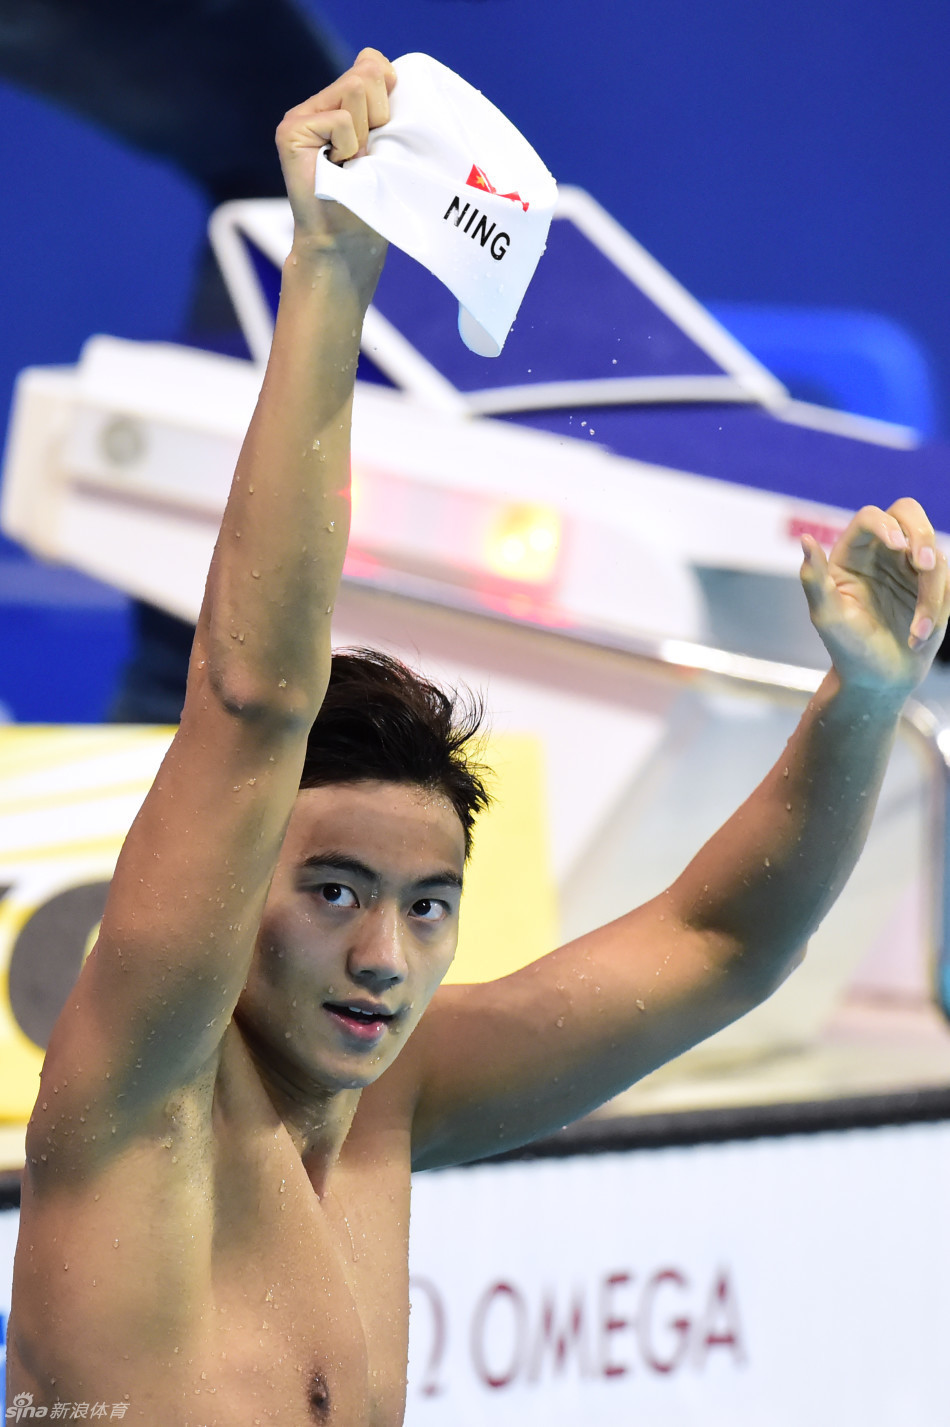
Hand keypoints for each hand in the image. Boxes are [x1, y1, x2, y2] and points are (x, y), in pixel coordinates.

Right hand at [276, 48, 395, 250]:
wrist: (345, 242)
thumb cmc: (370, 201)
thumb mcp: (386, 145)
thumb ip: (383, 103)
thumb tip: (383, 66)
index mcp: (340, 104)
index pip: (372, 63)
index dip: (388, 91)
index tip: (383, 132)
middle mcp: (318, 104)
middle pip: (367, 74)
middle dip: (380, 116)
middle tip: (367, 155)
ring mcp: (301, 117)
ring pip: (356, 89)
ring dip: (366, 133)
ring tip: (353, 162)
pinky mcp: (291, 131)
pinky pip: (340, 120)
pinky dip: (349, 148)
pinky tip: (338, 169)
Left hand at [800, 498, 949, 694]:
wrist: (879, 680)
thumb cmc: (848, 649)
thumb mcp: (828, 616)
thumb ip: (813, 578)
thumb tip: (804, 539)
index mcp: (850, 554)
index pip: (870, 518)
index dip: (884, 524)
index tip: (898, 546)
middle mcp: (881, 553)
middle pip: (908, 512)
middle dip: (920, 533)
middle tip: (924, 562)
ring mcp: (909, 566)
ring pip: (933, 553)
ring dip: (930, 592)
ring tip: (919, 631)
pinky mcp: (933, 584)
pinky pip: (947, 578)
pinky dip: (937, 607)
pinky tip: (919, 636)